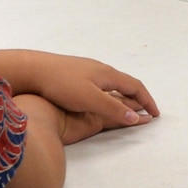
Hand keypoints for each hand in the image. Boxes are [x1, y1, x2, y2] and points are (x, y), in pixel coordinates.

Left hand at [0, 49, 158, 139]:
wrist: (32, 70)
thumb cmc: (61, 84)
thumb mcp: (90, 99)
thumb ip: (113, 109)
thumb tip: (137, 117)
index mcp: (107, 74)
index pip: (135, 87)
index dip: (147, 101)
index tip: (155, 114)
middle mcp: (100, 70)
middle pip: (125, 84)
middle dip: (138, 98)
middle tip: (145, 112)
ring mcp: (86, 71)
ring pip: (112, 85)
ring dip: (124, 97)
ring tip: (127, 108)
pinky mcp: (75, 75)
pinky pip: (101, 86)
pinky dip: (110, 96)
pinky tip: (101, 101)